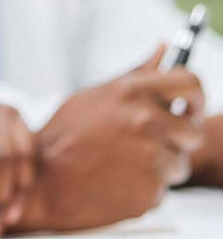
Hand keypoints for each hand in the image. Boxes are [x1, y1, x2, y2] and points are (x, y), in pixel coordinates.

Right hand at [26, 49, 205, 231]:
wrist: (44, 180)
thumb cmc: (66, 134)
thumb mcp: (95, 95)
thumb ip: (136, 74)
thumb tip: (165, 48)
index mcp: (132, 93)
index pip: (190, 82)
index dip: (195, 96)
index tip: (189, 107)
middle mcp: (146, 122)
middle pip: (194, 130)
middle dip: (179, 139)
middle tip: (156, 142)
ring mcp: (151, 158)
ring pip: (179, 162)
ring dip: (161, 165)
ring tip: (124, 164)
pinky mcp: (152, 190)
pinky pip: (163, 186)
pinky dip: (145, 186)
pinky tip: (118, 180)